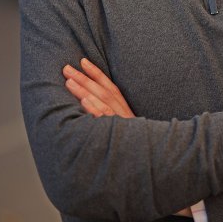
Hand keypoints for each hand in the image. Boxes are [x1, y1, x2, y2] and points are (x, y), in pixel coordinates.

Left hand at [64, 60, 193, 218]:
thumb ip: (114, 114)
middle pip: (102, 90)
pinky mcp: (118, 134)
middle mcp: (123, 112)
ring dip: (85, 89)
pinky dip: (95, 108)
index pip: (110, 85)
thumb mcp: (127, 126)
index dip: (97, 72)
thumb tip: (92, 104)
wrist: (156, 161)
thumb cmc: (135, 145)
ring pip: (101, 101)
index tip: (83, 61)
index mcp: (125, 108)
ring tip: (69, 81)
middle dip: (83, 78)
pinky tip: (84, 101)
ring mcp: (120, 123)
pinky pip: (105, 119)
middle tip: (66, 68)